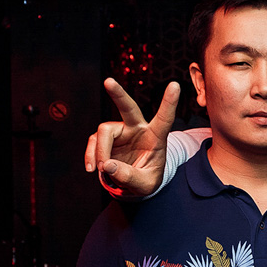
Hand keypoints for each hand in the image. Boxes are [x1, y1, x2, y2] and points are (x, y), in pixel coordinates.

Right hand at [84, 78, 179, 195]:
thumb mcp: (145, 184)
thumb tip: (108, 165)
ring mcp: (121, 131)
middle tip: (108, 82)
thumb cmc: (147, 179)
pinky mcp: (107, 137)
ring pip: (104, 130)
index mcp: (156, 137)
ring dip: (101, 151)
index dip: (169, 103)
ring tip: (103, 169)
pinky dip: (91, 155)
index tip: (175, 85)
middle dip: (118, 94)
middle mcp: (138, 129)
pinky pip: (93, 141)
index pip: (164, 119)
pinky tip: (92, 168)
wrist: (136, 181)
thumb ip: (130, 176)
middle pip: (128, 108)